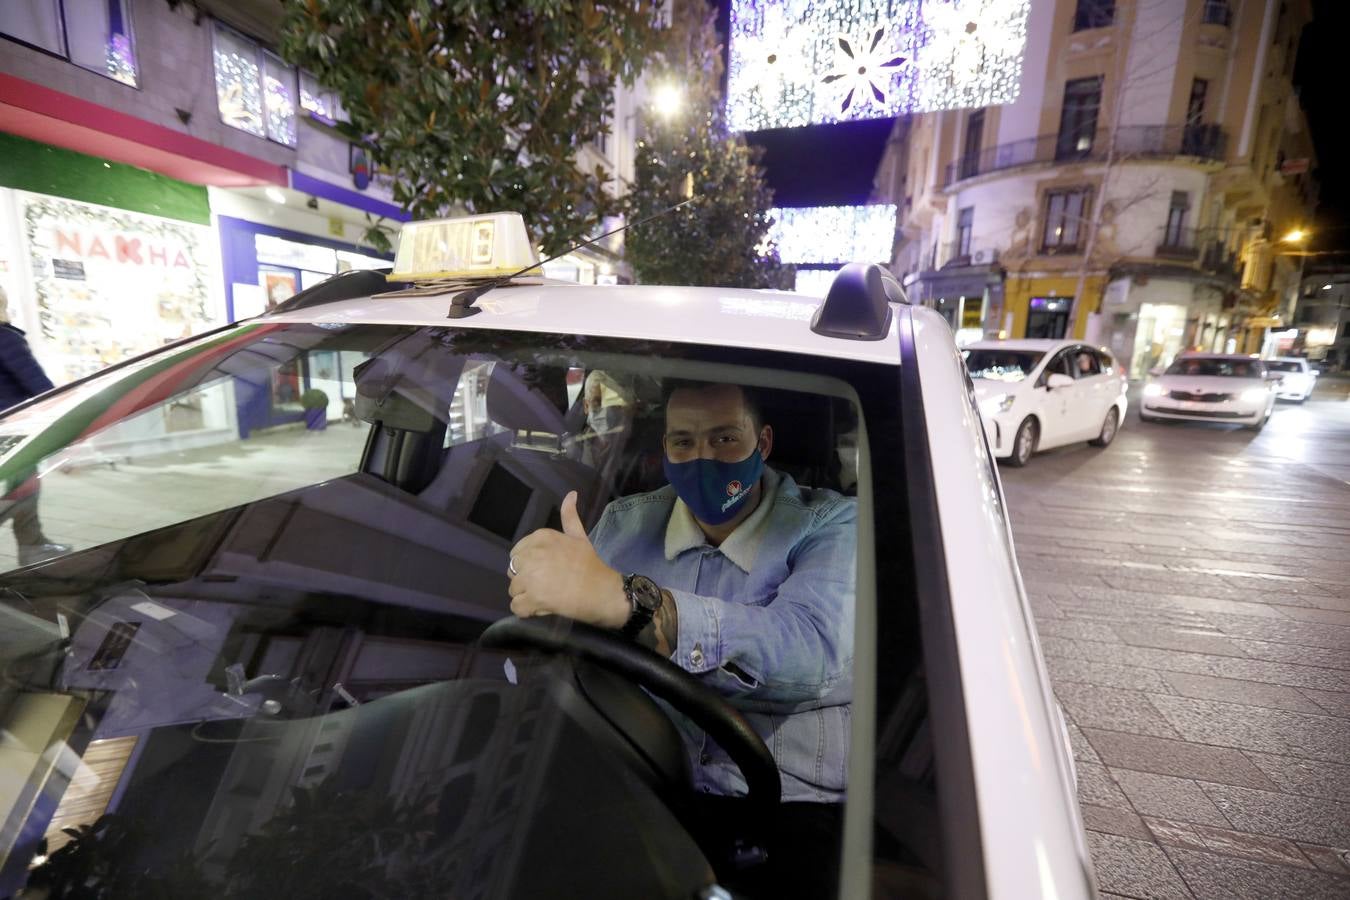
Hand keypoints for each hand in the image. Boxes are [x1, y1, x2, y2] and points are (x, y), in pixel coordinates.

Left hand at [508, 491, 628, 628]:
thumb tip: (571, 493)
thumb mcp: (580, 537)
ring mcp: (531, 578)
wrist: (604, 592)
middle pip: (513, 572)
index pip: (517, 554)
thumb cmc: (592, 565)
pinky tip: (544, 607)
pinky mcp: (533, 598)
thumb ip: (570, 516)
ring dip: (528, 597)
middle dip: (527, 581)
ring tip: (549, 596)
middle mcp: (532, 554)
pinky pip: (517, 607)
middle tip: (549, 585)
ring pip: (514, 590)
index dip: (530, 566)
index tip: (548, 571)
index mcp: (541, 538)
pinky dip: (527, 611)